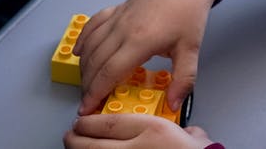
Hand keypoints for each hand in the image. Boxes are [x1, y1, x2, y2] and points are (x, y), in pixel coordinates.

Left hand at [64, 114, 212, 147]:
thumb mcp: (194, 137)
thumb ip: (181, 129)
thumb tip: (182, 131)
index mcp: (154, 130)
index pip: (109, 122)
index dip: (89, 121)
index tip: (83, 119)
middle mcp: (138, 148)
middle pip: (92, 143)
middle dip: (76, 138)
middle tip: (71, 133)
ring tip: (75, 147)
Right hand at [74, 0, 225, 114]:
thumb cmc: (190, 13)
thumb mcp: (191, 50)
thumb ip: (184, 79)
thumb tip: (174, 105)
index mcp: (140, 41)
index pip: (109, 73)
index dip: (95, 93)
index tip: (86, 108)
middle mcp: (123, 28)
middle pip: (95, 62)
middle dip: (87, 85)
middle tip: (87, 101)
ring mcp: (118, 17)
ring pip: (91, 45)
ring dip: (84, 66)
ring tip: (85, 84)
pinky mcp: (117, 8)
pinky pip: (92, 25)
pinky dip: (83, 40)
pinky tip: (79, 52)